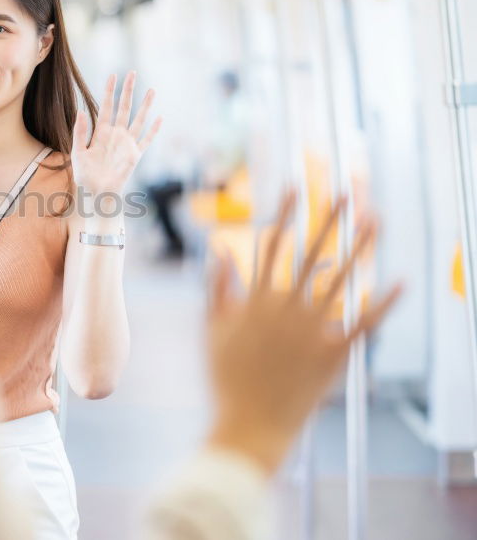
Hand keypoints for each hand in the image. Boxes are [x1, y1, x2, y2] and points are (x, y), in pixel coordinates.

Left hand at [72, 72, 160, 198]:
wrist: (96, 193)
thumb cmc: (84, 175)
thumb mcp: (78, 152)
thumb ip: (80, 132)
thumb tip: (81, 111)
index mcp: (101, 132)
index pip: (107, 106)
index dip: (110, 91)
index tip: (113, 75)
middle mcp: (116, 134)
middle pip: (124, 108)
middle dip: (128, 91)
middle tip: (132, 73)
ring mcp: (127, 143)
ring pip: (139, 120)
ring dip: (145, 106)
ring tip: (152, 90)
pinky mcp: (135, 155)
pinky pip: (146, 140)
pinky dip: (154, 130)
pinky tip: (160, 119)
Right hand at [206, 192, 402, 473]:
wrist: (250, 423)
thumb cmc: (226, 378)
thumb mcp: (212, 330)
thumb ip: (217, 290)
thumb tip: (221, 253)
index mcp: (256, 300)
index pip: (271, 245)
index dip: (283, 214)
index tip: (293, 188)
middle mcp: (286, 307)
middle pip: (311, 252)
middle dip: (329, 219)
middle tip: (346, 192)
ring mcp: (312, 329)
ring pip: (341, 278)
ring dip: (359, 246)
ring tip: (375, 219)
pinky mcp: (334, 353)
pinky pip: (363, 322)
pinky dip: (383, 303)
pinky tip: (400, 282)